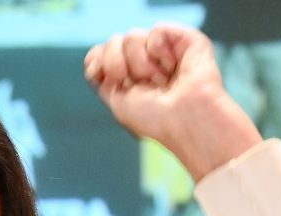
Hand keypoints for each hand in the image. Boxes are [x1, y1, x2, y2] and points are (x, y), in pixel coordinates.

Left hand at [84, 25, 261, 181]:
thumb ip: (100, 75)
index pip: (99, 53)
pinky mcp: (182, 38)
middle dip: (120, 68)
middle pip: (112, 43)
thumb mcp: (115, 100)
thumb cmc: (154, 119)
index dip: (98, 61)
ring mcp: (162, 48)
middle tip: (144, 87)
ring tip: (163, 80)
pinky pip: (157, 30)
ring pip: (132, 36)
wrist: (185, 120)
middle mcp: (143, 59)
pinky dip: (162, 53)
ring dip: (143, 65)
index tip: (109, 80)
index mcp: (127, 75)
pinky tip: (174, 67)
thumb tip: (96, 55)